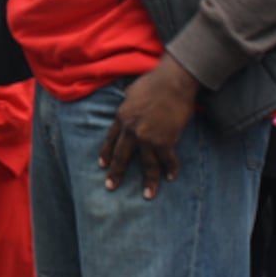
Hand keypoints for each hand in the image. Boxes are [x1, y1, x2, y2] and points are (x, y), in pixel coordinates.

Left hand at [98, 54, 199, 199]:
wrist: (173, 82)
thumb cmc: (154, 81)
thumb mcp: (133, 91)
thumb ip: (129, 100)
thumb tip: (127, 98)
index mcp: (122, 117)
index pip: (111, 140)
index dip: (106, 154)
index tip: (102, 165)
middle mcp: (131, 130)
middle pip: (122, 156)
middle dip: (116, 173)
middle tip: (110, 186)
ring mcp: (147, 137)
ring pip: (146, 165)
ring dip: (148, 182)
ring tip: (147, 195)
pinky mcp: (165, 141)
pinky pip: (167, 160)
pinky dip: (171, 169)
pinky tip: (171, 177)